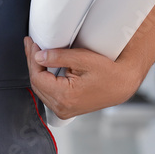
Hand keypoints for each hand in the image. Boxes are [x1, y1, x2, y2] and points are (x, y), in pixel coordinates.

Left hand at [24, 37, 139, 118]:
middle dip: (32, 62)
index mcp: (65, 97)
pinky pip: (48, 94)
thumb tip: (38, 56)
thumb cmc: (108, 71)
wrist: (123, 85)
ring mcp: (64, 111)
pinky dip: (44, 79)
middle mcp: (62, 108)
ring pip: (40, 89)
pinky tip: (43, 66)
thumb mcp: (83, 59)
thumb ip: (58, 57)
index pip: (37, 77)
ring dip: (36, 70)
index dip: (32, 58)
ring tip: (34, 52)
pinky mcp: (66, 109)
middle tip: (31, 43)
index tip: (32, 42)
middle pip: (36, 83)